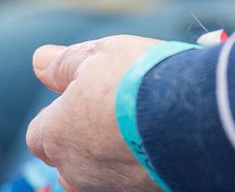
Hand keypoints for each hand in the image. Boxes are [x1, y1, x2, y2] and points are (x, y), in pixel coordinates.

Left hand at [26, 35, 163, 191]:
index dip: (59, 116)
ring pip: (99, 177)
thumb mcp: (98, 55)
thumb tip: (40, 61)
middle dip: (84, 143)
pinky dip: (140, 167)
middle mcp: (77, 171)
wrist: (195, 114)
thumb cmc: (139, 81)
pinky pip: (132, 182)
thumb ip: (64, 63)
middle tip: (116, 113)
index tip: (82, 100)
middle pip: (68, 163)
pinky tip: (160, 144)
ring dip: (113, 157)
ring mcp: (110, 187)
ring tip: (143, 129)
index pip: (39, 135)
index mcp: (57, 135)